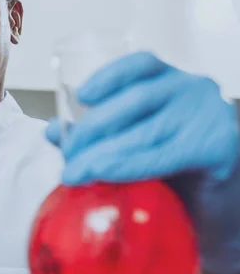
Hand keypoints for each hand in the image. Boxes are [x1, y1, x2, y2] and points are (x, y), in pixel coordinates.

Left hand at [46, 51, 238, 184]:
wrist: (220, 209)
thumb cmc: (177, 171)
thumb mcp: (134, 144)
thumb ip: (97, 134)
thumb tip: (54, 130)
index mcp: (173, 82)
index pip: (141, 64)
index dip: (108, 76)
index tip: (81, 95)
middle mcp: (195, 91)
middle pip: (136, 100)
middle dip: (92, 128)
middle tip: (68, 155)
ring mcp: (211, 116)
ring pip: (146, 130)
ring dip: (104, 152)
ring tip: (77, 171)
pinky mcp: (220, 147)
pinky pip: (164, 155)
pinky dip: (129, 165)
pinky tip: (105, 174)